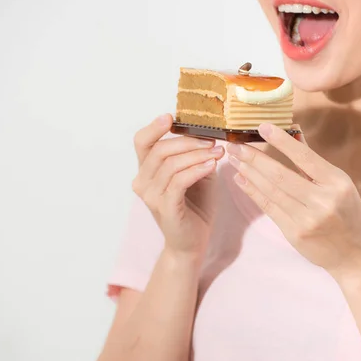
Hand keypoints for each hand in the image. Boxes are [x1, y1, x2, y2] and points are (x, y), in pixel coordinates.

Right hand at [132, 114, 224, 257]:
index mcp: (146, 171)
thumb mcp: (196, 175)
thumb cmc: (194, 208)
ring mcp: (151, 196)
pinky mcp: (165, 208)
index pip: (142, 142)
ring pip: (171, 164)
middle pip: (160, 149)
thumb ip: (195, 156)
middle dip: (188, 141)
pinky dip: (196, 169)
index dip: (154, 127)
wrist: (191, 243)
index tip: (171, 117)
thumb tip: (208, 135)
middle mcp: (143, 182)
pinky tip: (211, 165)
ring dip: (197, 154)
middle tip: (212, 140)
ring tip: (218, 152)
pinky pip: (179, 181)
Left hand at [226, 123, 360, 279]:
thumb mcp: (339, 184)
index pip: (304, 157)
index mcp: (336, 183)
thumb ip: (313, 161)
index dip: (281, 141)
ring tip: (234, 159)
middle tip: (235, 145)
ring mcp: (307, 219)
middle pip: (280, 175)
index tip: (262, 126)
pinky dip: (253, 192)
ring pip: (271, 191)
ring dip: (249, 173)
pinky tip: (241, 180)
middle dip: (254, 158)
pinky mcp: (294, 234)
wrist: (356, 256)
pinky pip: (269, 208)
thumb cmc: (348, 215)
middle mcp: (322, 200)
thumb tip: (293, 131)